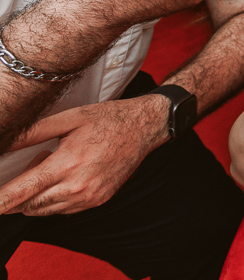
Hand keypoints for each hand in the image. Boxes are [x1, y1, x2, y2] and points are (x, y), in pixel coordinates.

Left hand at [0, 96, 165, 215]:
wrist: (144, 127)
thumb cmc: (107, 119)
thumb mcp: (69, 118)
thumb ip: (33, 132)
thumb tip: (4, 142)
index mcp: (67, 164)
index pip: (22, 191)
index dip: (1, 200)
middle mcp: (78, 186)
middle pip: (29, 205)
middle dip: (20, 192)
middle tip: (39, 161)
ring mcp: (89, 197)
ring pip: (44, 210)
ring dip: (37, 196)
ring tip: (55, 166)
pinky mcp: (97, 201)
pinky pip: (63, 210)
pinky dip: (55, 199)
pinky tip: (68, 176)